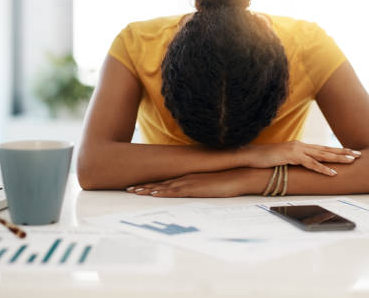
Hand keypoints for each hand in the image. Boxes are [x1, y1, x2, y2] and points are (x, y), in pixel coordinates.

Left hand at [126, 168, 251, 197]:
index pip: (166, 181)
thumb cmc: (227, 180)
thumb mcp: (209, 184)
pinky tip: (154, 193)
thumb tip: (194, 190)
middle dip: (144, 186)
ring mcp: (189, 182)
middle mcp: (186, 178)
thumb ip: (200, 185)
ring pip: (164, 186)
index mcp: (188, 177)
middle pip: (161, 183)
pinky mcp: (195, 188)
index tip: (138, 186)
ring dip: (148, 189)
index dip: (151, 184)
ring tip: (134, 192)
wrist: (239, 175)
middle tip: (129, 189)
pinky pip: (176, 191)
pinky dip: (163, 192)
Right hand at [241, 141, 360, 175]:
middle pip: (326, 149)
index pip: (322, 148)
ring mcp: (297, 150)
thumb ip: (294, 160)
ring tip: (351, 161)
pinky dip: (323, 169)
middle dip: (343, 152)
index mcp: (300, 146)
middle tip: (358, 154)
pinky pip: (311, 164)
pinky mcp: (292, 156)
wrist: (251, 155)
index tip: (350, 152)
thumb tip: (303, 166)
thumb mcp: (283, 159)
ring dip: (338, 158)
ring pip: (322, 155)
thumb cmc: (265, 159)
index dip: (337, 150)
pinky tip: (333, 173)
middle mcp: (301, 145)